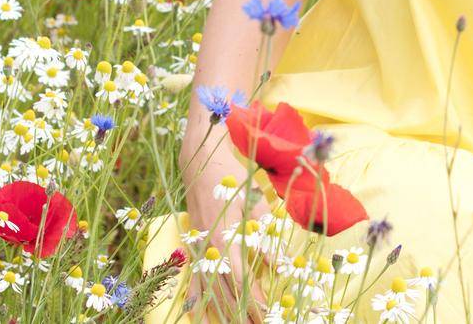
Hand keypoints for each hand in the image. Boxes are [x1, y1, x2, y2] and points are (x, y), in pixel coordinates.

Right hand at [180, 130, 272, 323]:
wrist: (201, 164)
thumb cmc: (233, 182)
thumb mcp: (257, 207)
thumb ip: (266, 240)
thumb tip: (278, 267)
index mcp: (227, 242)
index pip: (243, 283)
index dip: (256, 303)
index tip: (268, 317)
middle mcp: (210, 252)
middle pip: (226, 293)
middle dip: (242, 313)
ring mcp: (200, 251)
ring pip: (210, 290)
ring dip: (222, 311)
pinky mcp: (194, 247)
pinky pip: (194, 279)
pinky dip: (196, 299)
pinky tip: (197, 315)